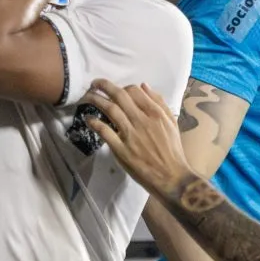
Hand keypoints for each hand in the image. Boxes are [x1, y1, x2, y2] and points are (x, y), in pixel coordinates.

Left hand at [81, 79, 192, 195]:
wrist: (172, 177)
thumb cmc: (172, 150)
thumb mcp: (171, 122)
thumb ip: (159, 103)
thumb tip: (144, 85)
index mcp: (155, 113)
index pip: (134, 91)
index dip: (122, 87)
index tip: (114, 90)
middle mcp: (142, 120)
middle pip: (119, 96)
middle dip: (103, 86)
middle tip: (93, 83)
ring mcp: (130, 135)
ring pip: (110, 110)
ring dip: (95, 100)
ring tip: (87, 97)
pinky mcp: (121, 149)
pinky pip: (104, 131)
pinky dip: (94, 122)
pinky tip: (87, 119)